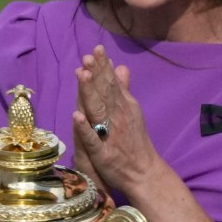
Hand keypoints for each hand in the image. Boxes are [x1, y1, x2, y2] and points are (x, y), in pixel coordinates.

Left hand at [73, 44, 159, 201]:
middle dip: (96, 74)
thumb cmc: (134, 141)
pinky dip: (85, 128)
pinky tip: (77, 116)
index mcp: (123, 107)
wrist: (144, 172)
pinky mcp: (103, 154)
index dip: (103, 67)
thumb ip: (123, 89)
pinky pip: (92, 140)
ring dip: (89, 93)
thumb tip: (120, 66)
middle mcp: (117, 118)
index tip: (96, 49)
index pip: (111, 84)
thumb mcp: (131, 112)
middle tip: (88, 56)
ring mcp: (110, 135)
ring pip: (98, 111)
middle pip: (105, 93)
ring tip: (82, 75)